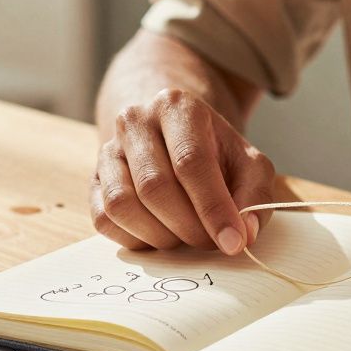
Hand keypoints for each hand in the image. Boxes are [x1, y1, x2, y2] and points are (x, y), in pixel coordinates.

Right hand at [90, 88, 274, 253]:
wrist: (174, 136)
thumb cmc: (216, 153)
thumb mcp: (249, 164)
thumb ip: (255, 197)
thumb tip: (244, 235)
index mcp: (177, 107)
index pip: (190, 162)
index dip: (213, 208)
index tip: (232, 242)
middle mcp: (135, 121)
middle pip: (155, 186)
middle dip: (188, 226)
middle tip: (210, 243)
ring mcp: (108, 150)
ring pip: (122, 204)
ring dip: (160, 235)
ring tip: (185, 236)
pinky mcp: (94, 180)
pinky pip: (105, 220)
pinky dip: (136, 238)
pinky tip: (161, 234)